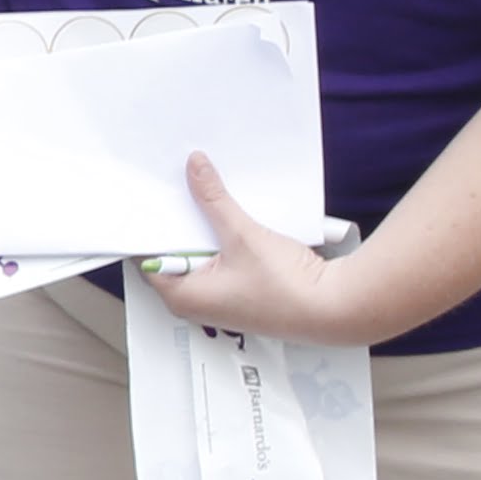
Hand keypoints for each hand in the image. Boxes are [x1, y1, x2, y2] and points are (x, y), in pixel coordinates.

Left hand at [134, 152, 376, 344]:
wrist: (331, 309)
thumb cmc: (286, 291)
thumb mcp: (242, 235)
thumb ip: (214, 200)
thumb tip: (195, 170)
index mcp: (182, 297)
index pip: (149, 256)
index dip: (152, 225)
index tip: (153, 197)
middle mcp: (196, 304)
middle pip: (174, 253)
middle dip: (180, 223)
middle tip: (180, 189)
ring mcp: (219, 300)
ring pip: (200, 256)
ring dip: (205, 230)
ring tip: (208, 200)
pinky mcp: (240, 294)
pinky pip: (221, 262)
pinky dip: (224, 242)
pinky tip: (233, 221)